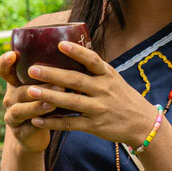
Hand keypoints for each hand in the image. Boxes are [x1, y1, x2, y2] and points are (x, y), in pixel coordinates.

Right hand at [0, 51, 60, 152]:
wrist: (35, 134)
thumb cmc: (44, 103)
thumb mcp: (44, 87)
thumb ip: (51, 73)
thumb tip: (75, 50)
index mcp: (15, 83)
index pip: (4, 70)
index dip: (5, 62)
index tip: (13, 54)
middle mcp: (10, 97)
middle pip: (19, 89)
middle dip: (39, 86)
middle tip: (59, 83)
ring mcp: (12, 114)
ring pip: (21, 108)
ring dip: (38, 104)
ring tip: (54, 102)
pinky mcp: (19, 130)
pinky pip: (28, 124)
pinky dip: (40, 121)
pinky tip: (52, 118)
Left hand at [25, 41, 155, 145]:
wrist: (142, 124)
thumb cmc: (122, 97)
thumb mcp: (113, 78)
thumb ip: (95, 68)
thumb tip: (73, 49)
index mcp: (107, 75)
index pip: (92, 60)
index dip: (77, 52)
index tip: (60, 44)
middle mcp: (103, 90)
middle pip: (75, 81)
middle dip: (52, 75)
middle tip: (32, 69)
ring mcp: (98, 109)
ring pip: (71, 102)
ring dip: (49, 97)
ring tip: (30, 91)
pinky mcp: (95, 126)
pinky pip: (70, 124)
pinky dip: (53, 122)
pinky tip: (37, 119)